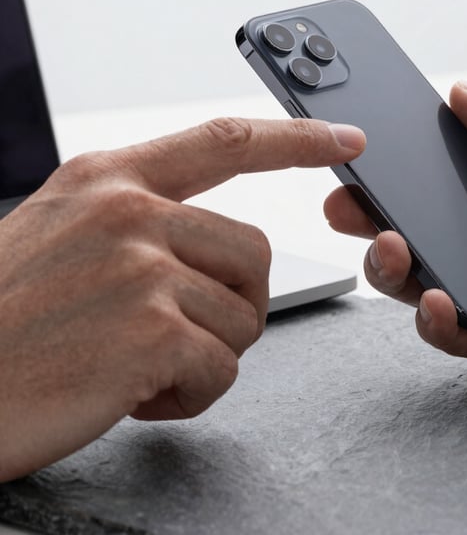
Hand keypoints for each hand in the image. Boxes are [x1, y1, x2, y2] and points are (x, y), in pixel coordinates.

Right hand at [0, 117, 364, 481]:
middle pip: (254, 253)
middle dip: (231, 305)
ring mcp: (141, 268)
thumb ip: (133, 222)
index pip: (226, 141)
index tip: (345, 137)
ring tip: (137, 367)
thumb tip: (203, 245)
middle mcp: (129, 212)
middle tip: (175, 335)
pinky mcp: (150, 331)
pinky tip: (133, 396)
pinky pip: (222, 371)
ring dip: (205, 356)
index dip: (295, 139)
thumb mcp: (54, 234)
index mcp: (108, 180)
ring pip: (245, 317)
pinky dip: (189, 397)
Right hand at [325, 83, 466, 385]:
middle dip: (374, 215)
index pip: (443, 170)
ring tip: (391, 246)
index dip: (399, 162)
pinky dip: (438, 323)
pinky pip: (463, 335)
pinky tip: (440, 301)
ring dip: (393, 266)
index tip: (360, 149)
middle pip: (421, 226)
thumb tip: (461, 94)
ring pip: (427, 281)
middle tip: (347, 203)